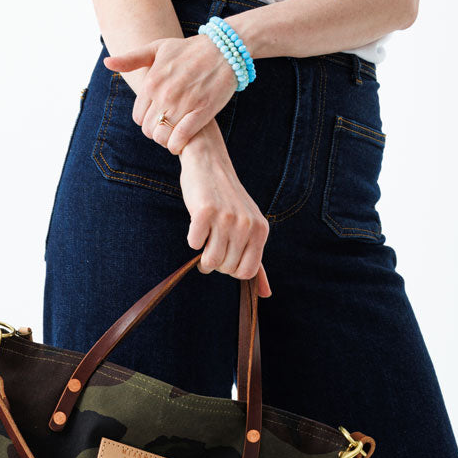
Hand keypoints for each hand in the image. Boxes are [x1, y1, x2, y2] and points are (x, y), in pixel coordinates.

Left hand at [104, 34, 237, 154]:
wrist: (224, 49)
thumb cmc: (189, 50)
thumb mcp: (158, 48)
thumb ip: (131, 59)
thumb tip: (107, 62)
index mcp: (152, 82)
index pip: (138, 117)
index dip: (147, 121)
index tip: (158, 118)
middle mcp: (164, 94)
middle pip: (149, 130)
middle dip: (157, 132)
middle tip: (168, 127)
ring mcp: (183, 104)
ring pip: (162, 137)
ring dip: (166, 141)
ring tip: (175, 135)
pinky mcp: (201, 112)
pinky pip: (180, 139)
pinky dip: (177, 145)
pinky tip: (181, 143)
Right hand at [178, 124, 270, 297]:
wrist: (210, 163)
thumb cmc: (227, 201)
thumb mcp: (250, 229)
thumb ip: (256, 262)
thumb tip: (265, 295)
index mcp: (261, 231)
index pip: (246, 273)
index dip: (231, 270)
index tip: (226, 255)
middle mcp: (247, 225)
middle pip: (226, 268)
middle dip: (215, 261)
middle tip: (213, 239)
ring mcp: (227, 218)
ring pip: (209, 261)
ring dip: (202, 253)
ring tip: (206, 234)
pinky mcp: (205, 212)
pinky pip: (194, 244)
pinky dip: (192, 238)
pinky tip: (198, 221)